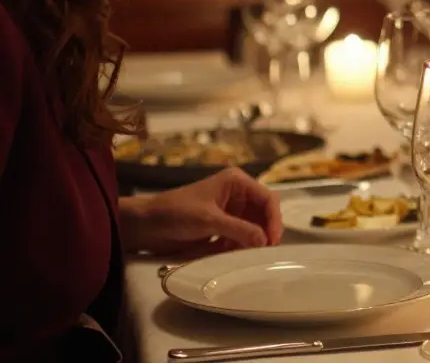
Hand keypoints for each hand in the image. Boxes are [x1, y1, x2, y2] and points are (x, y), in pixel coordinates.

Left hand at [119, 167, 282, 256]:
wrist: (146, 226)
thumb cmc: (175, 213)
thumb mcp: (209, 220)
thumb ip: (239, 229)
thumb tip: (265, 241)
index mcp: (236, 182)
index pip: (267, 199)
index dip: (274, 220)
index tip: (272, 241)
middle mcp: (237, 195)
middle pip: (264, 214)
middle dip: (265, 232)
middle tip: (266, 253)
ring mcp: (230, 211)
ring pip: (254, 227)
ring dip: (254, 242)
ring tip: (252, 257)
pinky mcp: (222, 227)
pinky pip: (241, 237)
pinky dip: (242, 248)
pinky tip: (237, 257)